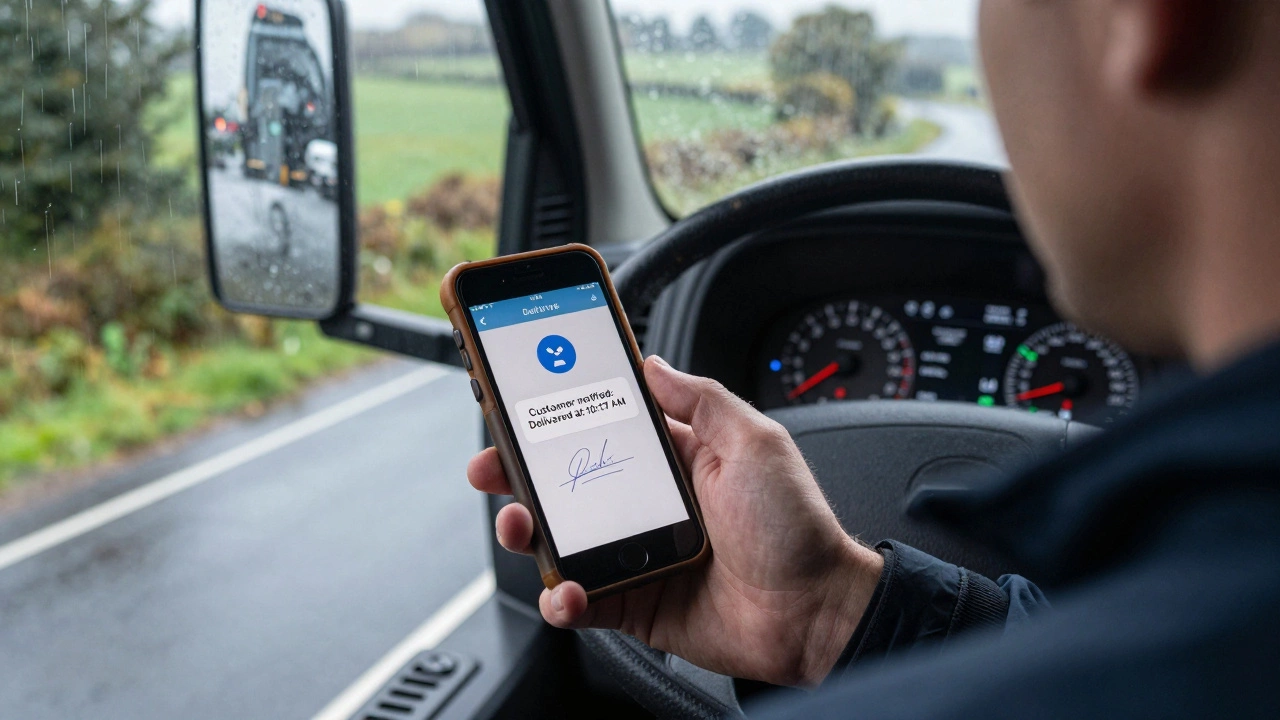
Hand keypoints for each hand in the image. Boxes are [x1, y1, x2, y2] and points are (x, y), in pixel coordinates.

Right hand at [467, 357, 883, 686]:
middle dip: (519, 473)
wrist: (815, 612)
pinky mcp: (632, 604)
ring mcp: (636, 556)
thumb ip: (701, 400)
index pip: (602, 429)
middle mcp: (648, 505)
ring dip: (527, 532)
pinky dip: (561, 597)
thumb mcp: (754, 442)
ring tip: (520, 525)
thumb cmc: (796, 527)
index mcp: (674, 460)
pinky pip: (580, 601)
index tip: (520, 405)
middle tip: (492, 465)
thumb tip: (653, 364)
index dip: (557, 418)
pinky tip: (566, 588)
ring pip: (560, 541)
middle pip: (565, 484)